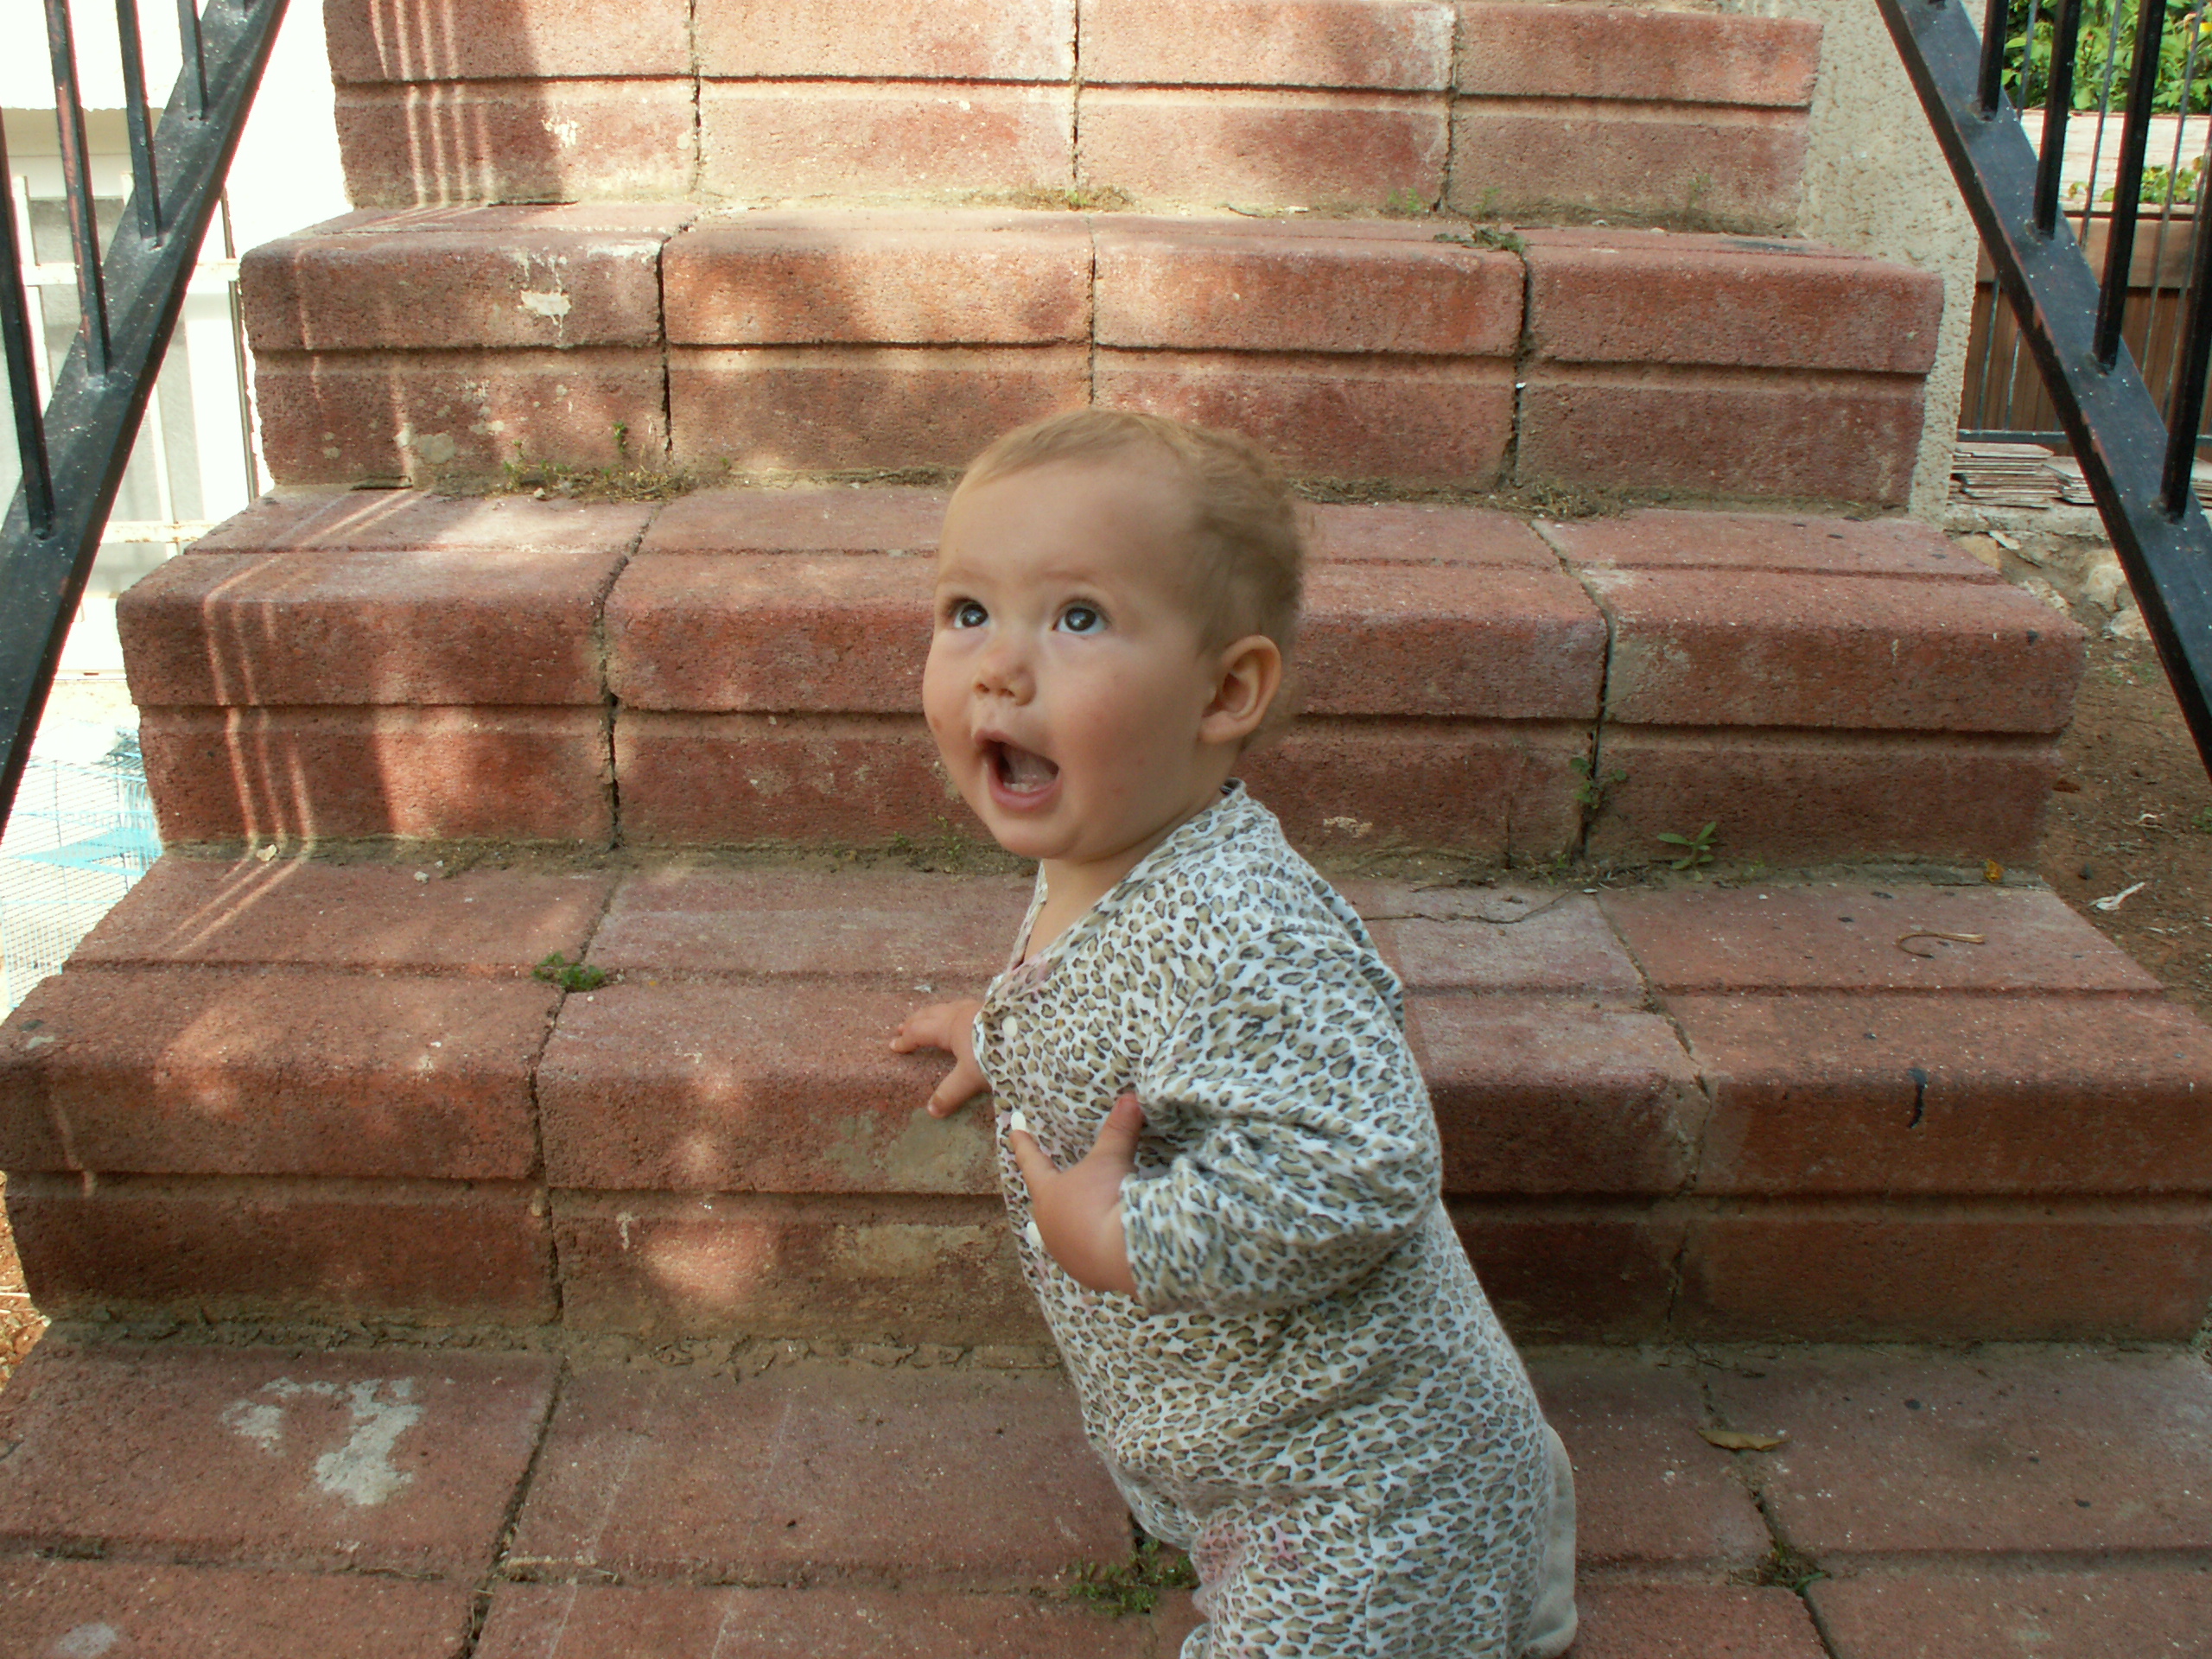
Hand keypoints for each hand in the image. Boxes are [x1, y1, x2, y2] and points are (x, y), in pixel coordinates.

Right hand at [890, 998, 987, 1117]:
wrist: (1029, 1031)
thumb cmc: (996, 1052)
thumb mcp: (971, 1077)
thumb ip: (950, 1093)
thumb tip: (931, 1111)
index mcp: (949, 1028)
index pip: (919, 1032)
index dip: (906, 1040)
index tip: (893, 1045)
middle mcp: (959, 1014)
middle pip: (929, 1015)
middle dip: (914, 1022)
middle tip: (901, 1027)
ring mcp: (976, 1007)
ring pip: (946, 1007)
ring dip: (932, 1014)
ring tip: (927, 1017)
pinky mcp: (991, 1007)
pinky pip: (962, 1007)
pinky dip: (951, 1011)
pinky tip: (962, 1014)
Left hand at [1010, 1093, 1141, 1296]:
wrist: (1123, 1252)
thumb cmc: (1107, 1199)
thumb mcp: (1113, 1159)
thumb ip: (1119, 1129)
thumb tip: (1132, 1097)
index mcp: (1048, 1194)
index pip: (1032, 1161)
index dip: (1024, 1143)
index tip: (1012, 1129)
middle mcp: (1050, 1225)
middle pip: (1044, 1204)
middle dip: (1048, 1194)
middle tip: (1047, 1187)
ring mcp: (1066, 1253)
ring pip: (1060, 1235)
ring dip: (1068, 1226)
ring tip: (1071, 1223)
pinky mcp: (1087, 1274)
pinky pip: (1084, 1257)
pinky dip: (1088, 1249)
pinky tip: (1094, 1250)